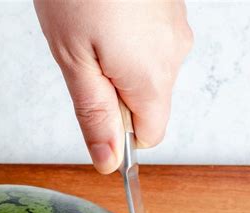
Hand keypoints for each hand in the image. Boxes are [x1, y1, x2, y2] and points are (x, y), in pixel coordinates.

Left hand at [34, 0, 192, 172]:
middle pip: (148, 103)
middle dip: (114, 94)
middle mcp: (175, 54)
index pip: (150, 136)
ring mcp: (176, 27)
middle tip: (84, 57)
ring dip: (118, 65)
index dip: (120, 133)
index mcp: (152, 76)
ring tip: (91, 29)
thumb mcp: (74, 61)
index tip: (95, 110)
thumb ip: (94, 116)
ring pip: (147, 72)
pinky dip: (126, 40)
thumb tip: (107, 161)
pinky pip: (150, 43)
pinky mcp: (170, 9)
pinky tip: (104, 14)